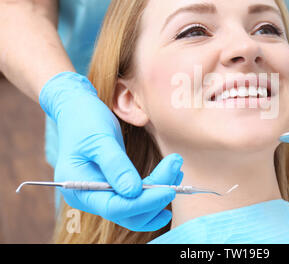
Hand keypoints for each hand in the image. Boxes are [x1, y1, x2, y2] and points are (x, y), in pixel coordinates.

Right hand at [39, 72, 183, 230]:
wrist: (77, 110)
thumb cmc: (85, 121)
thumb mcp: (100, 139)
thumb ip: (116, 165)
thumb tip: (133, 192)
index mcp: (78, 188)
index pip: (114, 207)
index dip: (144, 203)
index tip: (168, 190)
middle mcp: (88, 198)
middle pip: (127, 213)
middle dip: (155, 197)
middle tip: (176, 171)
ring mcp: (101, 194)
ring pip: (135, 209)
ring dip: (158, 195)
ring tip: (177, 171)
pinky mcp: (113, 187)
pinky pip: (135, 197)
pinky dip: (154, 190)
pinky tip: (170, 177)